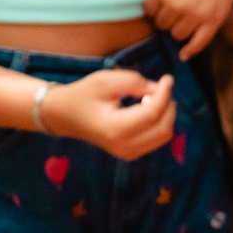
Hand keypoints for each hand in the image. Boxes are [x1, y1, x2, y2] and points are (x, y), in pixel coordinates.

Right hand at [40, 68, 175, 160]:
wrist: (65, 116)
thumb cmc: (84, 94)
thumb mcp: (106, 81)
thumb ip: (134, 83)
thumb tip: (160, 89)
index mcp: (114, 128)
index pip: (152, 114)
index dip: (164, 94)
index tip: (168, 78)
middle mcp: (123, 146)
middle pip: (162, 128)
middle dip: (168, 105)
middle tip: (161, 87)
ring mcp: (127, 153)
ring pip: (163, 135)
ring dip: (165, 114)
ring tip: (151, 96)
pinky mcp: (130, 153)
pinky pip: (157, 139)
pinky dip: (159, 122)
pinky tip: (147, 107)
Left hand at [143, 0, 232, 58]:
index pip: (149, 11)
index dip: (155, 6)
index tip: (162, 3)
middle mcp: (175, 4)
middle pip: (162, 25)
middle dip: (167, 17)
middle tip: (175, 10)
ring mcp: (195, 14)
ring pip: (177, 35)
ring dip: (179, 29)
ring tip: (184, 20)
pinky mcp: (213, 20)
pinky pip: (198, 44)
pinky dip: (190, 51)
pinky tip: (183, 54)